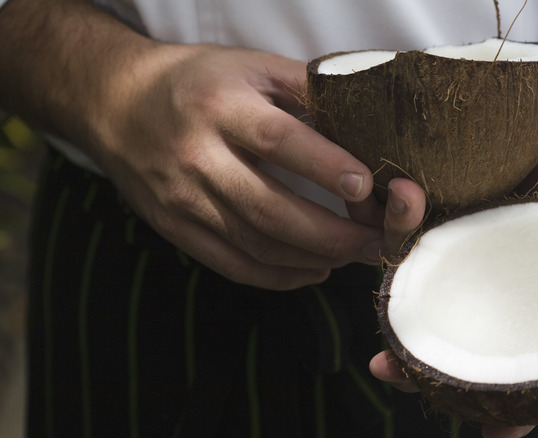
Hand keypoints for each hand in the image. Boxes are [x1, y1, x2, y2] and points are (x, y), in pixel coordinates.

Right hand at [86, 42, 429, 289]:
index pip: (278, 141)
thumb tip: (364, 114)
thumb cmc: (197, 82)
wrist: (118, 104)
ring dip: (313, 258)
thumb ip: (305, 86)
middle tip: (375, 240)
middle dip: (332, 234)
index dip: (325, 166)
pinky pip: (233, 265)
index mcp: (219, 106)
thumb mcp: (250, 65)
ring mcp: (182, 199)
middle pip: (269, 209)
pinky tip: (313, 270)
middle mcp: (196, 156)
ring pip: (255, 246)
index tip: (367, 186)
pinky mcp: (175, 228)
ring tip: (354, 255)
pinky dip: (279, 276)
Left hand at [367, 101, 537, 436]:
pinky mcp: (430, 211)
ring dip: (397, 306)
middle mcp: (486, 277)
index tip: (498, 432)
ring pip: (418, 290)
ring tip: (381, 322)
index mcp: (529, 289)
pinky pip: (401, 230)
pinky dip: (391, 223)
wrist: (537, 116)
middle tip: (392, 372)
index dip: (511, 399)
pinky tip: (382, 218)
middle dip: (422, 364)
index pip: (519, 354)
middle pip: (452, 333)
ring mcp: (454, 247)